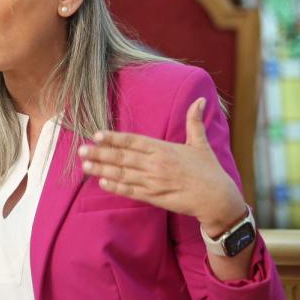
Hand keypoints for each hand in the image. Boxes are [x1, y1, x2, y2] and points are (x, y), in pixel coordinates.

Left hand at [78, 97, 245, 235]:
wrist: (218, 200)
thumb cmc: (209, 170)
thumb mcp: (201, 144)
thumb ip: (194, 122)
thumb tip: (200, 100)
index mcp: (164, 149)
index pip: (133, 141)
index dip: (114, 138)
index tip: (97, 134)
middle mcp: (156, 164)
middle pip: (122, 157)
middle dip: (100, 153)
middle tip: (80, 149)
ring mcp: (154, 182)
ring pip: (122, 174)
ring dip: (102, 169)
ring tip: (84, 165)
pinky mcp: (155, 198)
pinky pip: (131, 191)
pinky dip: (115, 187)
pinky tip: (102, 182)